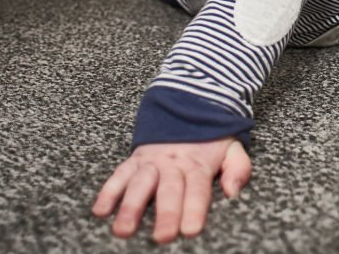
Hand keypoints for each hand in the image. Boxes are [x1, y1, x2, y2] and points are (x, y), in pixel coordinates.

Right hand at [92, 137, 250, 243]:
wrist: (190, 102)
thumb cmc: (212, 136)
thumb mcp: (233, 147)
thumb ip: (238, 169)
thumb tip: (233, 192)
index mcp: (199, 163)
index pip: (198, 189)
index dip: (194, 209)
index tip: (191, 229)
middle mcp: (173, 163)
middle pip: (169, 190)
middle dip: (165, 213)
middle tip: (162, 237)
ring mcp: (152, 161)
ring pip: (140, 183)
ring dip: (131, 206)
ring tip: (123, 229)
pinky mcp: (135, 159)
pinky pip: (120, 174)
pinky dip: (108, 191)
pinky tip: (100, 210)